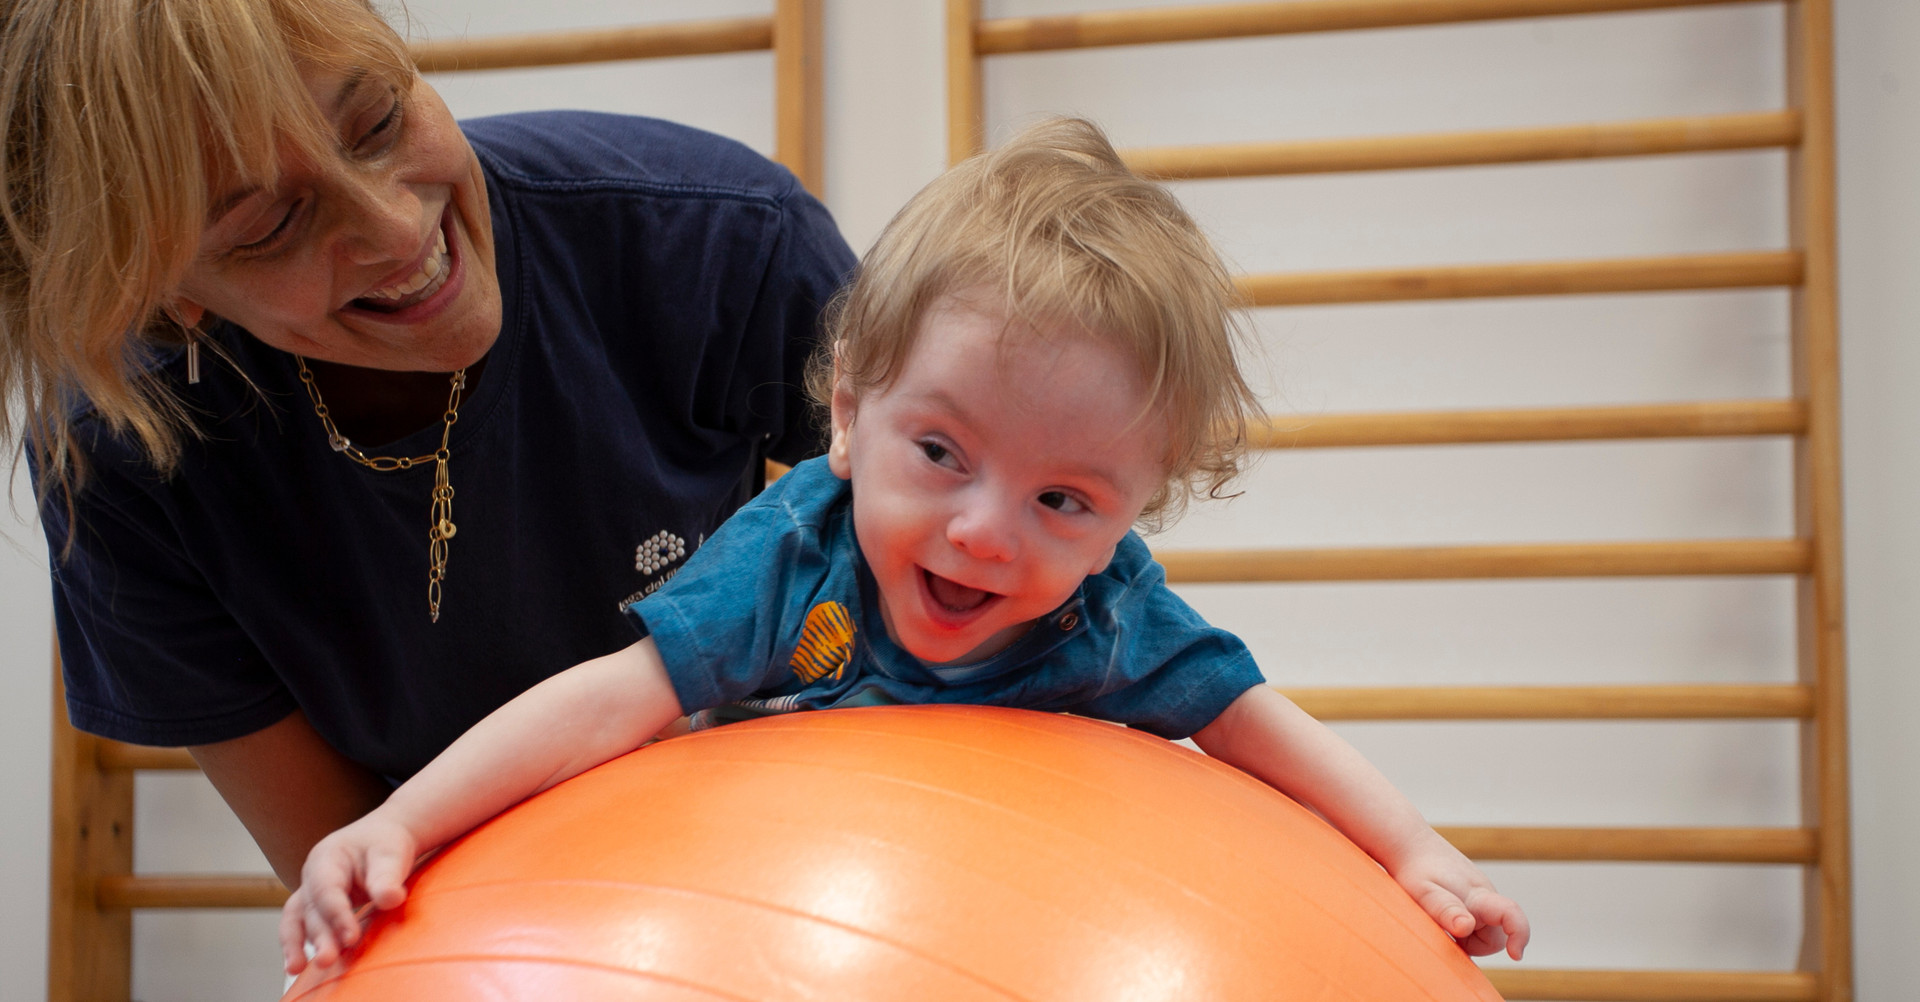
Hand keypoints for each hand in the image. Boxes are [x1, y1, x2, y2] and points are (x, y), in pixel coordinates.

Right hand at [278, 811, 419, 974]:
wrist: (383, 837)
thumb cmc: (386, 843)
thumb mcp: (392, 853)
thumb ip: (388, 877)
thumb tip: (391, 899)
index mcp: (328, 856)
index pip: (328, 889)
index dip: (337, 915)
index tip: (352, 937)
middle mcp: (313, 875)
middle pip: (311, 909)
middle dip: (319, 936)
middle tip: (327, 960)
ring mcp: (311, 892)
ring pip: (297, 919)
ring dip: (296, 944)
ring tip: (296, 968)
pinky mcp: (317, 908)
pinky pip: (302, 926)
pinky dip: (299, 944)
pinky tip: (300, 966)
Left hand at [1388, 830, 1529, 959]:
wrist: (1411, 844)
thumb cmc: (1415, 869)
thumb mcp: (1424, 893)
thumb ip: (1446, 911)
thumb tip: (1466, 927)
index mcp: (1477, 895)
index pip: (1511, 914)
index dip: (1520, 936)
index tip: (1515, 956)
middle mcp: (1484, 895)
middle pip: (1494, 936)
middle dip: (1474, 945)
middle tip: (1443, 933)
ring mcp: (1478, 896)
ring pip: (1483, 931)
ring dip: (1465, 938)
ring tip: (1439, 922)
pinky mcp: (1470, 898)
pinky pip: (1474, 922)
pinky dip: (1460, 928)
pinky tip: (1441, 919)